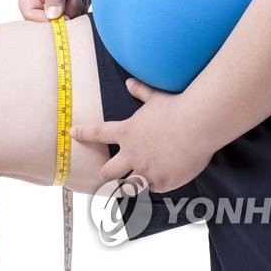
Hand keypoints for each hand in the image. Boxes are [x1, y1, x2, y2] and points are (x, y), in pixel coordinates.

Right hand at [16, 0, 92, 21]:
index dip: (46, 20)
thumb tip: (52, 17)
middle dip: (64, 12)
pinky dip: (80, 10)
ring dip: (74, 8)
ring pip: (62, 23)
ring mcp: (51, 9)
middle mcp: (36, 3)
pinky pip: (73, 22)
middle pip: (46, 22)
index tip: (65, 17)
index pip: (29, 14)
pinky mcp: (64, 13)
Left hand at [71, 78, 215, 192]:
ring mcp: (147, 170)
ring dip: (130, 185)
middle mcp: (133, 154)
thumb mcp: (156, 97)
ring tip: (130, 187)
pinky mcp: (164, 181)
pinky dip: (157, 184)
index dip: (84, 133)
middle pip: (108, 172)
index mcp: (127, 132)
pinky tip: (161, 180)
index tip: (72, 132)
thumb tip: (130, 82)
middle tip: (105, 176)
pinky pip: (155, 188)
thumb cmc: (177, 107)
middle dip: (105, 174)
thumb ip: (141, 91)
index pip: (98, 132)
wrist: (198, 124)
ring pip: (130, 186)